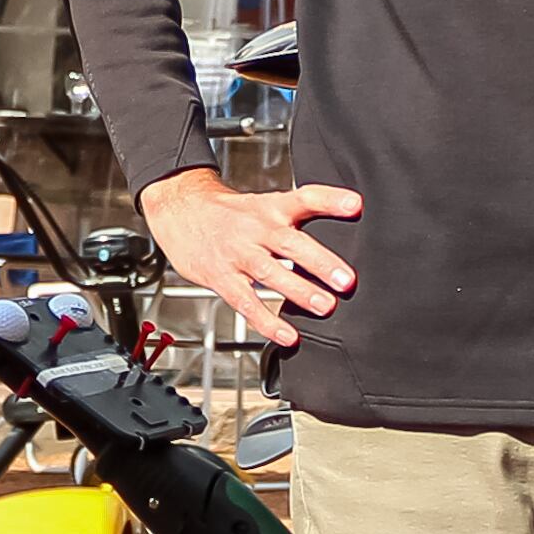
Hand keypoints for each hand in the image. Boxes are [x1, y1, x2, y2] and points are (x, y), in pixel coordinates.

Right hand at [141, 166, 362, 346]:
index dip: (329, 200)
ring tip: (326, 306)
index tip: (354, 205)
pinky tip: (287, 335)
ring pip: (270, 273)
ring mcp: (238, 254)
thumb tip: (343, 223)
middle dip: (320, 262)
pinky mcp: (221, 277)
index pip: (303, 198)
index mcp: (270, 208)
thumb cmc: (228, 213)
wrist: (179, 210)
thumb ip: (298, 214)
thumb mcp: (263, 203)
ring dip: (299, 291)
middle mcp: (256, 229)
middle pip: (291, 243)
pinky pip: (246, 302)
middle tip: (346, 280)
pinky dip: (267, 321)